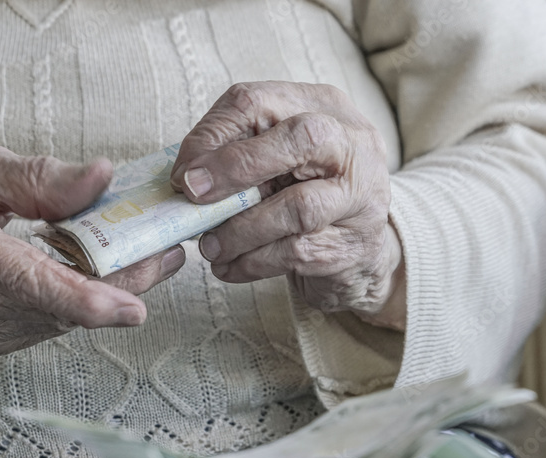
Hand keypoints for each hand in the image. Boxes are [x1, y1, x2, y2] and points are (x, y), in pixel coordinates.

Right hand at [0, 141, 185, 354]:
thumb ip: (42, 178)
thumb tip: (104, 180)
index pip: (26, 280)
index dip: (83, 300)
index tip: (132, 306)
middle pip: (58, 305)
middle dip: (122, 284)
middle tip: (169, 253)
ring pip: (60, 320)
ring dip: (108, 292)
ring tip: (145, 254)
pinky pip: (47, 324)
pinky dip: (79, 300)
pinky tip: (97, 272)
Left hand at [170, 82, 405, 329]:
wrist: (360, 253)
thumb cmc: (307, 197)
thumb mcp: (275, 162)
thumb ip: (236, 157)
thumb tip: (186, 176)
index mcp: (323, 107)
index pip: (259, 101)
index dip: (212, 136)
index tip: (183, 174)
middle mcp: (353, 144)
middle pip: (299, 138)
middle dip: (235, 167)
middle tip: (193, 196)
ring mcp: (361, 195)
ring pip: (297, 207)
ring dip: (241, 230)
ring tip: (210, 247)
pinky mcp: (355, 243)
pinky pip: (296, 251)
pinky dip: (253, 262)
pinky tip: (231, 268)